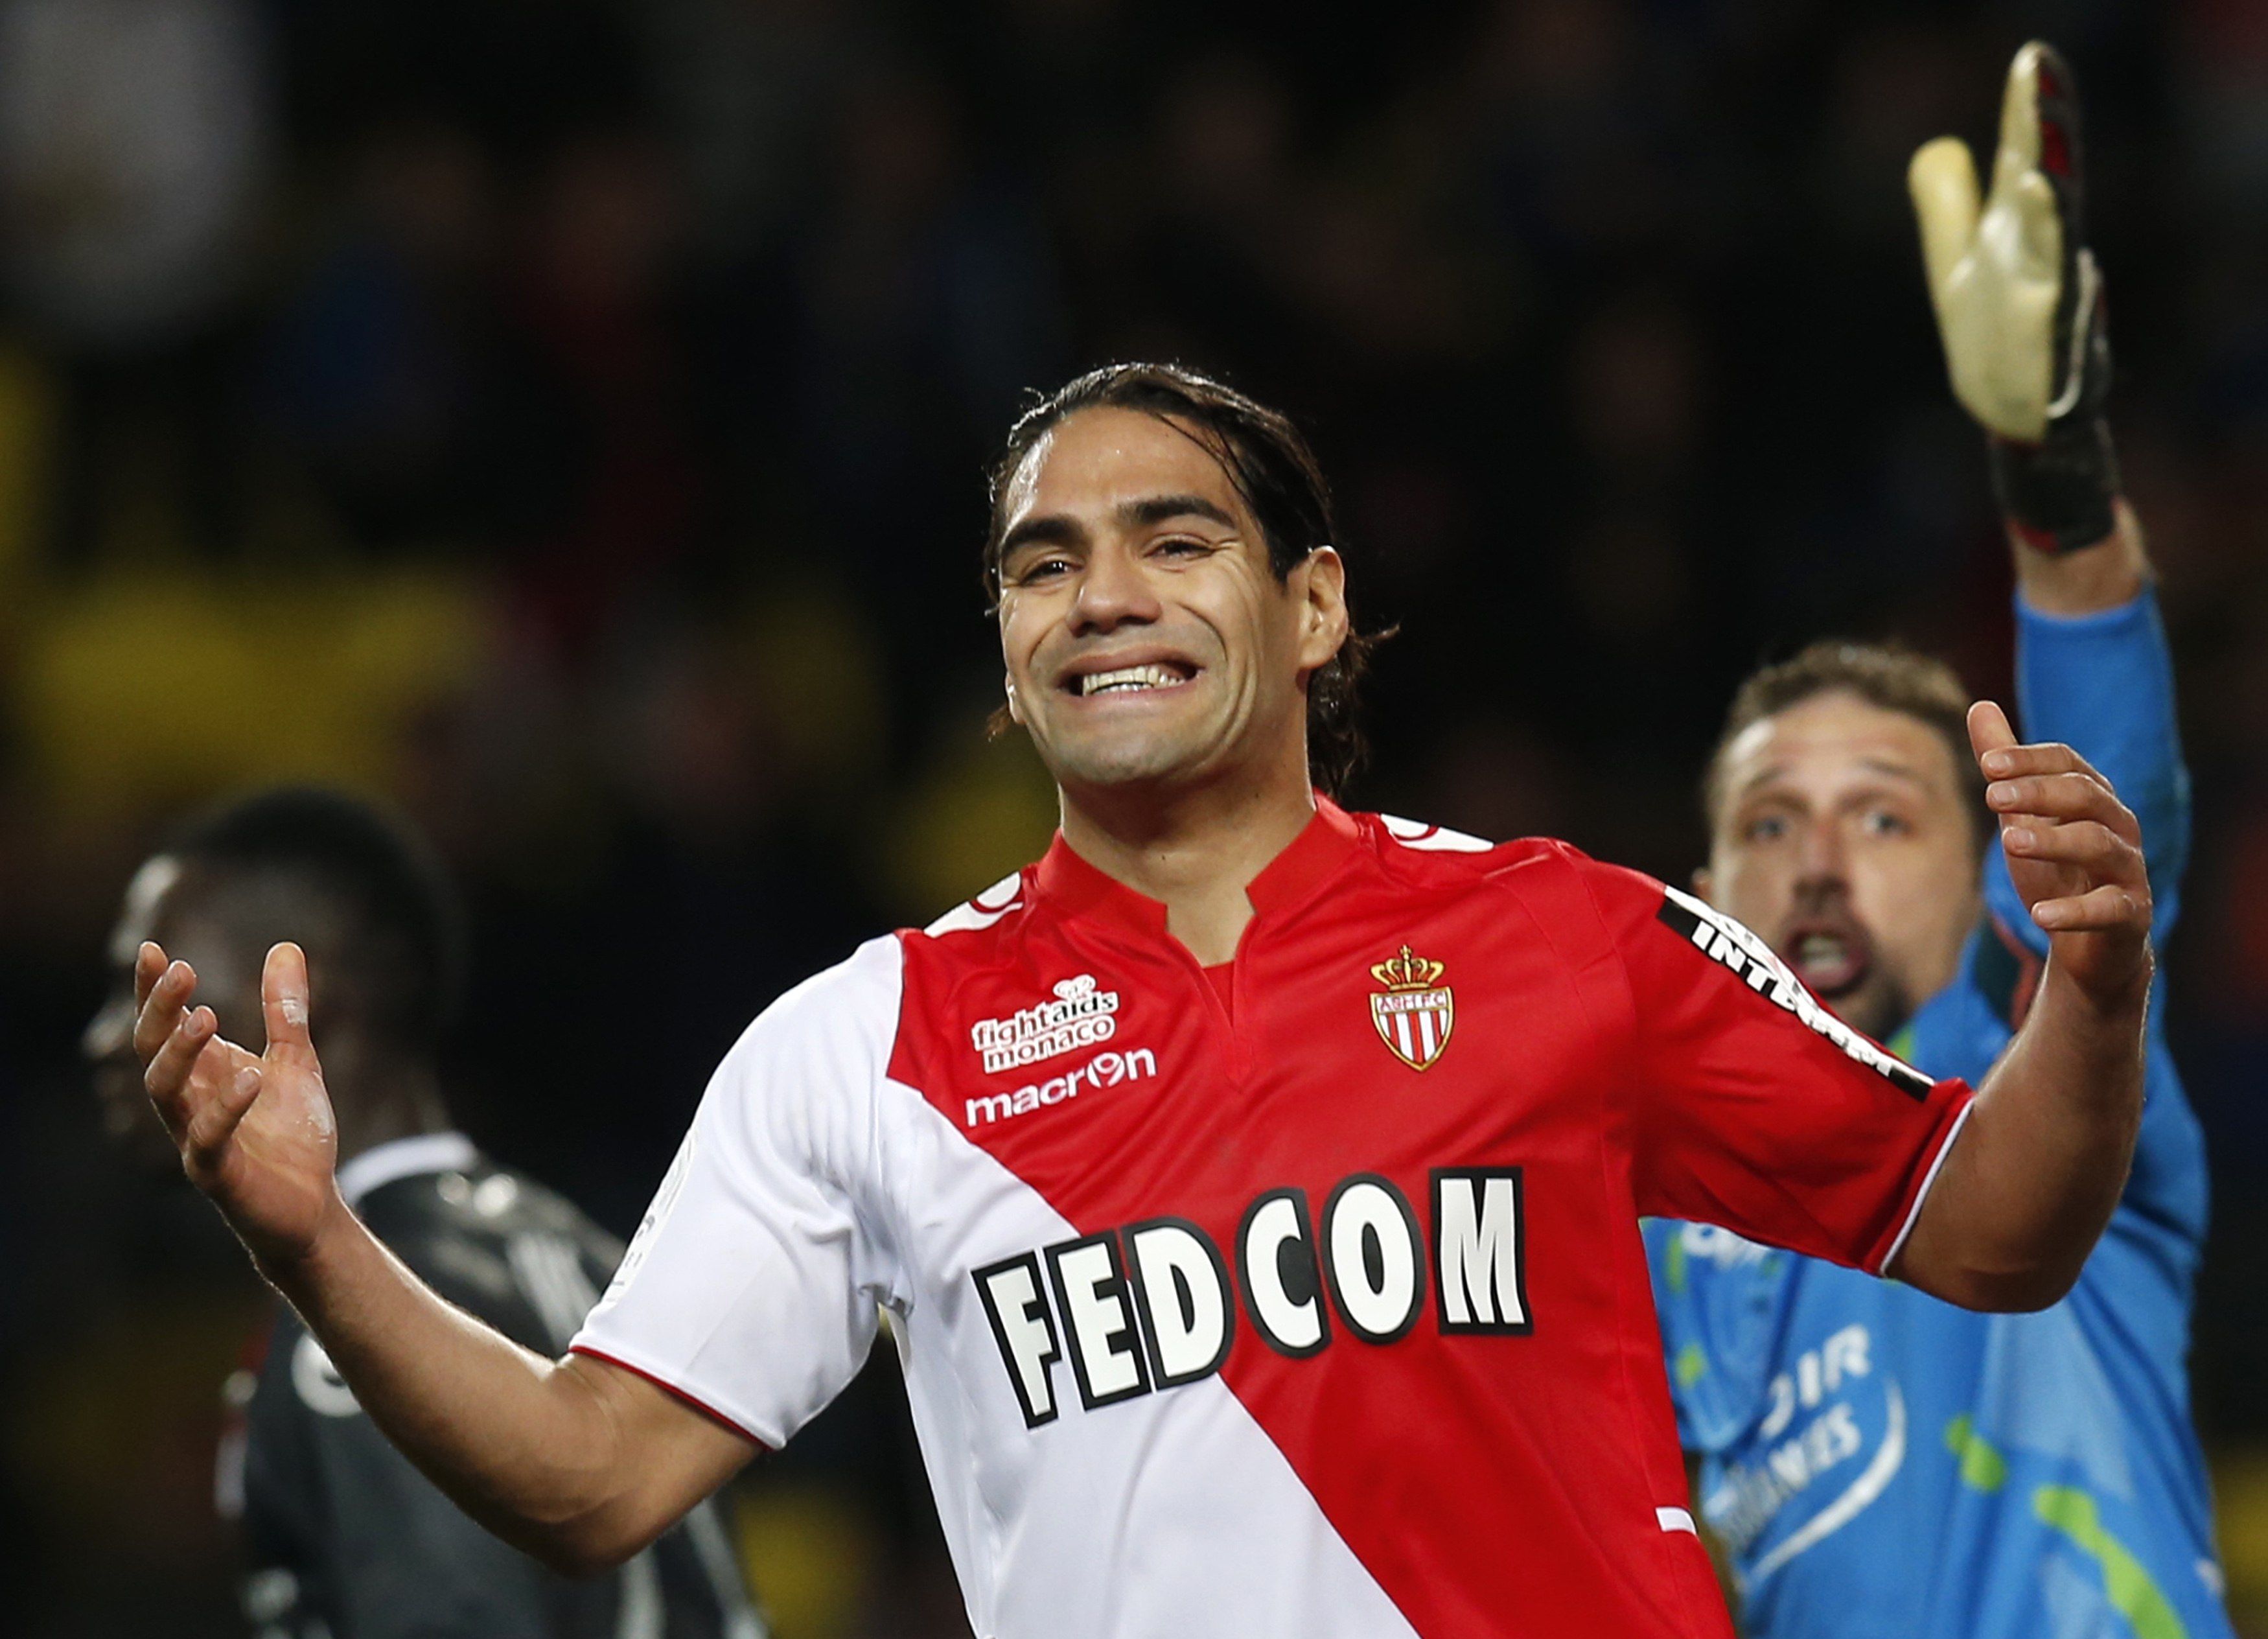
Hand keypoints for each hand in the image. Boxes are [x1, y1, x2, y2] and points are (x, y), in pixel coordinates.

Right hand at [134, 940, 343, 1268]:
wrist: (312, 1206)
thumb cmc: (293, 1136)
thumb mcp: (296, 1060)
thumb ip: (286, 1010)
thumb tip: (286, 945)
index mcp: (202, 1073)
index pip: (166, 1025)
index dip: (155, 991)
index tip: (154, 951)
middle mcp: (189, 1102)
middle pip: (153, 1051)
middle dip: (160, 1011)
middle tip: (181, 970)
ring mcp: (196, 1138)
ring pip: (165, 1092)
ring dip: (181, 1053)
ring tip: (206, 1016)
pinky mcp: (217, 1174)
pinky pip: (208, 1140)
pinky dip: (226, 1108)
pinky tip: (250, 1077)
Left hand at [1910, 40, 2118, 552]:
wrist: (2018, 417)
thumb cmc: (1996, 335)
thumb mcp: (1957, 260)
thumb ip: (1948, 204)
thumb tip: (1936, 145)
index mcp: (2021, 228)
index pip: (2026, 156)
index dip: (2027, 110)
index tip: (2030, 61)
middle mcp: (2043, 250)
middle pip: (2046, 177)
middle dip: (2044, 128)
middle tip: (2039, 73)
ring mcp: (2050, 292)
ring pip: (2056, 231)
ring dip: (2050, 187)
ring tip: (2040, 148)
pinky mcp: (2047, 339)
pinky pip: (2054, 298)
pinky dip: (2049, 272)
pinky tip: (2043, 240)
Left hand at [1970, 701, 2151, 1008]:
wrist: (2090, 944)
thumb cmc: (2058, 871)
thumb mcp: (2024, 816)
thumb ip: (2007, 768)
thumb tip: (1980, 705)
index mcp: (2094, 798)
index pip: (2068, 764)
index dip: (2029, 760)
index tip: (1986, 764)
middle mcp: (2119, 827)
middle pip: (2086, 796)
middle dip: (2039, 793)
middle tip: (1990, 796)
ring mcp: (2129, 870)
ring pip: (2099, 845)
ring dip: (2053, 841)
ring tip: (2007, 841)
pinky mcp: (2131, 916)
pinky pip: (2110, 909)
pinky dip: (2076, 911)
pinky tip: (2039, 915)